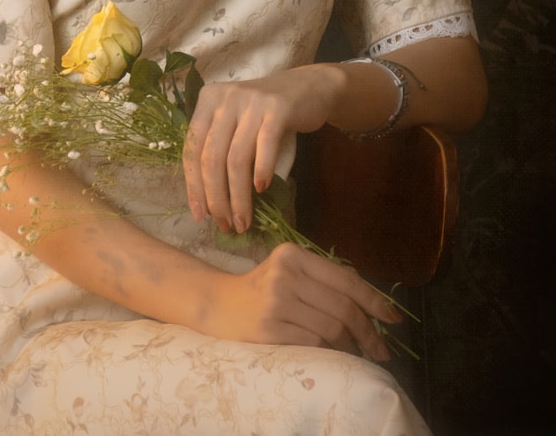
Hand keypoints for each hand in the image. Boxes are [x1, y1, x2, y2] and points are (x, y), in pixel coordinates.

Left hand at [183, 64, 343, 232]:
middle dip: (216, 198)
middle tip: (224, 225)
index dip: (194, 185)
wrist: (308, 87)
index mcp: (208, 100)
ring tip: (243, 220)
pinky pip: (264, 145)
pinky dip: (261, 171)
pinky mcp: (277, 108)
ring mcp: (251, 101)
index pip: (193, 149)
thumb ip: (220, 148)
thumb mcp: (236, 122)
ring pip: (237, 158)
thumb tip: (209, 202)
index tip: (200, 215)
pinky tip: (261, 190)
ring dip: (238, 196)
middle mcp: (225, 98)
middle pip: (212, 157)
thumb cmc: (266, 113)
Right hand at [199, 242, 398, 360]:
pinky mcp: (268, 329)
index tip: (394, 319)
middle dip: (369, 332)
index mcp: (294, 255)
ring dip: (351, 346)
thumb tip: (372, 305)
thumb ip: (323, 279)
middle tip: (382, 350)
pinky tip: (335, 357)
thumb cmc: (261, 289)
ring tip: (358, 354)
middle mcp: (285, 274)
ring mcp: (275, 302)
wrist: (218, 305)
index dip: (374, 300)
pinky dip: (330, 353)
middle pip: (342, 306)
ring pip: (331, 328)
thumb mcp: (289, 271)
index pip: (345, 278)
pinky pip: (313, 343)